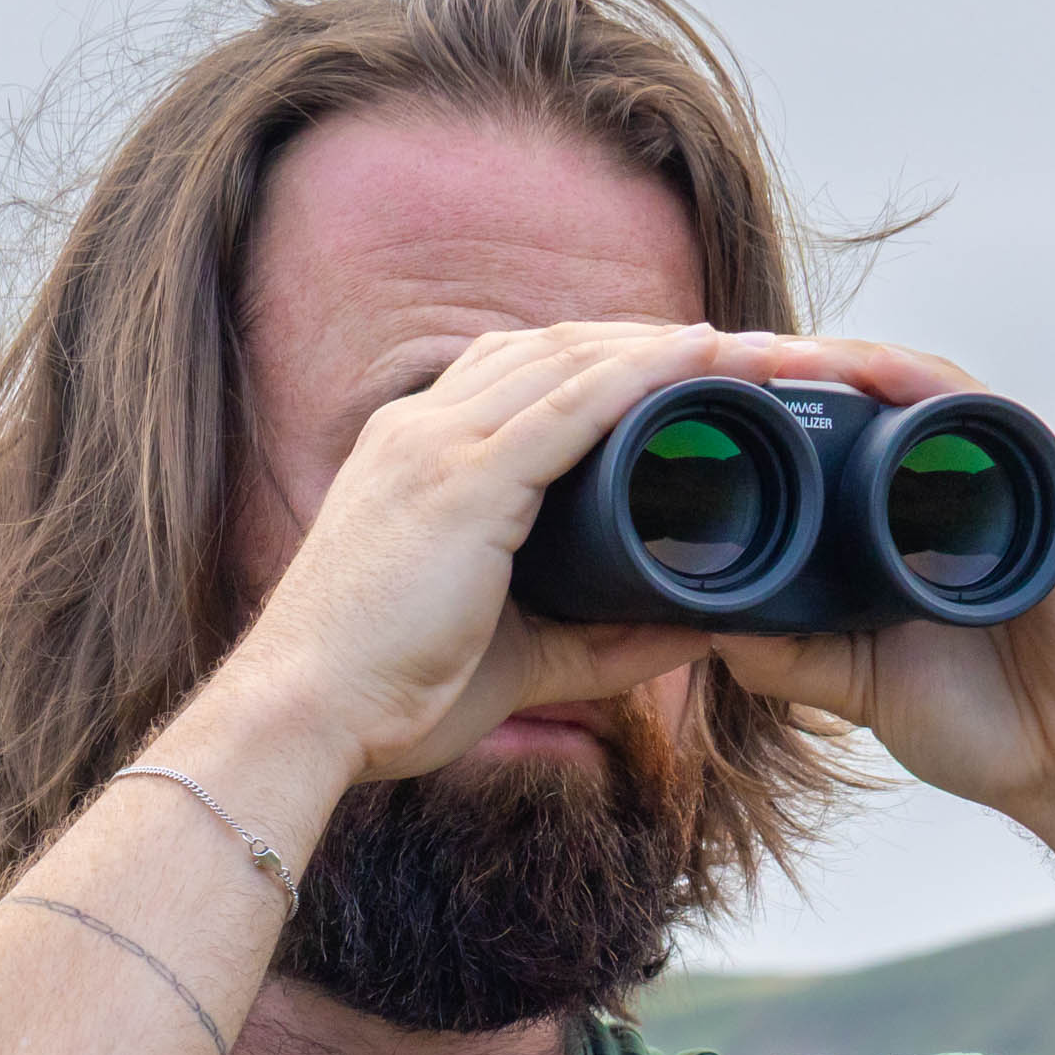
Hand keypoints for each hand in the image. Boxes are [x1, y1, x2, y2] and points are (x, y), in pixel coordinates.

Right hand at [216, 321, 786, 781]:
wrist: (302, 714)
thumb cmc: (386, 692)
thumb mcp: (512, 656)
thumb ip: (598, 643)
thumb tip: (689, 636)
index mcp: (415, 455)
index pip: (522, 373)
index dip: (606, 360)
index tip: (684, 371)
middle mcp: (421, 428)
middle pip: (556, 348)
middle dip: (652, 339)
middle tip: (745, 350)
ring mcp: (439, 445)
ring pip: (574, 359)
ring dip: (669, 345)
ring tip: (753, 347)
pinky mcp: (465, 482)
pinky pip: (574, 405)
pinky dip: (646, 373)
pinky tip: (705, 357)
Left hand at [708, 337, 1054, 818]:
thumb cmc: (989, 726)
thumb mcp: (861, 686)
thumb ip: (793, 655)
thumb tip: (709, 621)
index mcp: (914, 526)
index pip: (844, 444)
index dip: (782, 416)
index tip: (707, 402)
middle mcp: (964, 492)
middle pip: (880, 400)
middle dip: (805, 370)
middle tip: (725, 357)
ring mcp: (1014, 487)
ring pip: (929, 392)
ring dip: (856, 363)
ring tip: (786, 355)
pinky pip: (993, 422)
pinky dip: (933, 390)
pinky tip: (881, 373)